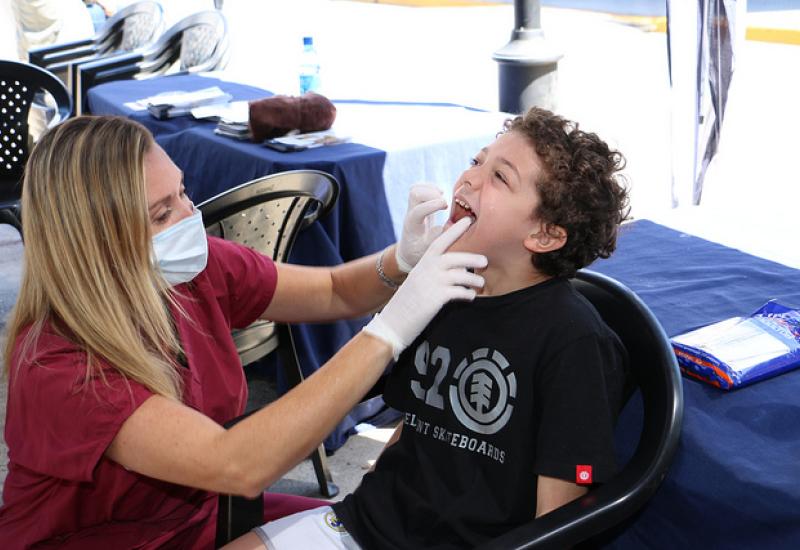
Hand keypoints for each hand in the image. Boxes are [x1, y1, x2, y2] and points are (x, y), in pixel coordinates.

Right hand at [364, 217, 485, 358]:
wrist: (392, 323)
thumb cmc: (407, 304)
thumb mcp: (418, 282)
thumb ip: (434, 272)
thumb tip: (459, 269)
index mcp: (422, 264)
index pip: (439, 242)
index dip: (454, 231)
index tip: (467, 220)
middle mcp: (427, 270)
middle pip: (455, 258)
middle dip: (472, 258)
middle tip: (484, 261)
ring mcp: (432, 283)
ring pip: (461, 275)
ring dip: (474, 279)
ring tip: (480, 283)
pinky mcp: (437, 298)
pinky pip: (459, 292)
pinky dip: (468, 294)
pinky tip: (470, 296)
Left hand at [395, 184, 447, 272]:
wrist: (408, 252)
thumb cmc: (418, 252)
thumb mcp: (427, 250)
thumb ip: (436, 238)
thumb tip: (448, 224)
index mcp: (412, 226)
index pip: (418, 210)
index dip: (432, 205)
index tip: (446, 205)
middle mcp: (410, 213)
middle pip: (414, 193)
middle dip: (431, 194)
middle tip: (444, 204)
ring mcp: (412, 207)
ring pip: (415, 188)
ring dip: (431, 189)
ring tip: (442, 197)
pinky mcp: (416, 204)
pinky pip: (418, 188)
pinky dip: (430, 187)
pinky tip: (440, 194)